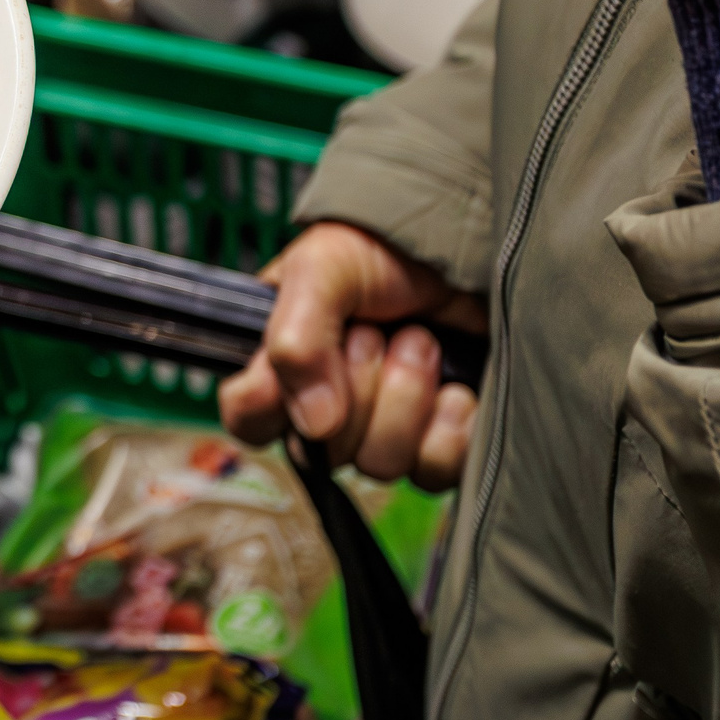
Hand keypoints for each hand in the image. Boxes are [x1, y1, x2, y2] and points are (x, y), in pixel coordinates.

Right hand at [218, 221, 483, 489]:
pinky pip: (436, 469)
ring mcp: (385, 432)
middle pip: (323, 449)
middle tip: (377, 332)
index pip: (249, 419)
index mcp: (284, 367)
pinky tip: (454, 385)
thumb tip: (316, 424)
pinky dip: (451, 423)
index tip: (303, 365)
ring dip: (408, 394)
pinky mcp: (439, 445)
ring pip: (380, 462)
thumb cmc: (386, 250)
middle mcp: (329, 408)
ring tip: (421, 341)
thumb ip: (297, 337)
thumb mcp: (323, 267)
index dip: (272, 404)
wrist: (471, 251)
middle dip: (361, 384)